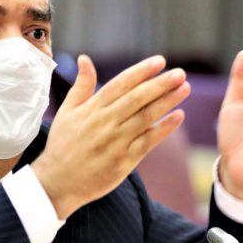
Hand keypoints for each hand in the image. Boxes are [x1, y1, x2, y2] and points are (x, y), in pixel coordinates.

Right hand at [32, 54, 189, 218]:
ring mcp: (116, 142)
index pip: (121, 84)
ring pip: (146, 117)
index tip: (160, 62)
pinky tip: (178, 116)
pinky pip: (148, 141)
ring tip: (185, 88)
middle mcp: (105, 123)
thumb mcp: (67, 112)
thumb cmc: (62, 145)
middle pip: (137, 98)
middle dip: (160, 84)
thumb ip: (81, 85)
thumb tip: (85, 59)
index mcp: (92, 109)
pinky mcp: (124, 161)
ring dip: (167, 101)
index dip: (141, 72)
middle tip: (180, 73)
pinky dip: (164, 128)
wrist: (58, 182)